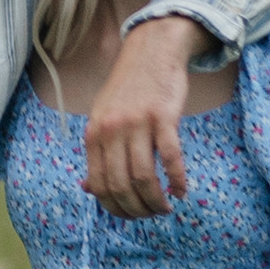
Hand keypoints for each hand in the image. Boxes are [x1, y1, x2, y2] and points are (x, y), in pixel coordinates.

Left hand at [83, 15, 203, 218]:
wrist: (151, 51)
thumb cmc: (128, 90)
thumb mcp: (103, 119)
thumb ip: (96, 154)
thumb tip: (88, 189)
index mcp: (94, 134)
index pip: (100, 184)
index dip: (115, 207)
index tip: (130, 216)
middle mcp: (112, 130)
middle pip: (122, 185)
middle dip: (137, 209)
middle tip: (151, 215)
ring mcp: (137, 123)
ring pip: (144, 177)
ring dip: (156, 201)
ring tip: (165, 207)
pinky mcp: (163, 117)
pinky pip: (170, 158)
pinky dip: (176, 180)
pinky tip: (181, 190)